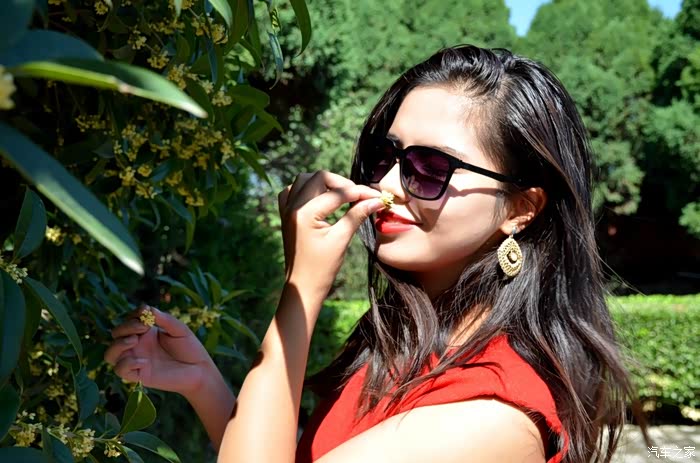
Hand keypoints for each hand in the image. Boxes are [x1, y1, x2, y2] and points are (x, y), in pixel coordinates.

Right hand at [104, 305, 215, 397]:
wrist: (200, 371)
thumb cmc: (190, 349)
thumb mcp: (179, 329)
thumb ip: (163, 319)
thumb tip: (147, 309)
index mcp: (146, 332)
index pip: (128, 319)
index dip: (133, 315)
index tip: (146, 313)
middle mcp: (138, 345)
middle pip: (116, 334)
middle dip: (126, 327)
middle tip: (144, 327)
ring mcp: (136, 360)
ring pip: (110, 354)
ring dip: (118, 344)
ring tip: (135, 340)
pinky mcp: (139, 375)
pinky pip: (120, 370)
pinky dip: (127, 364)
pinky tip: (144, 361)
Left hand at [277, 170, 383, 296]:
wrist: (302, 287)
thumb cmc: (322, 268)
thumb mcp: (341, 240)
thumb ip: (356, 215)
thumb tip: (376, 200)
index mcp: (305, 213)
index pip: (337, 193)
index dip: (359, 192)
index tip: (376, 197)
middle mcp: (292, 207)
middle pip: (318, 177)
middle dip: (341, 183)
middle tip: (358, 196)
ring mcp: (286, 210)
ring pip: (303, 180)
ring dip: (323, 183)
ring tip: (341, 195)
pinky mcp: (285, 215)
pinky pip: (291, 191)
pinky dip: (306, 189)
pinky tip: (319, 198)